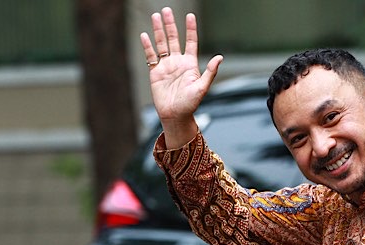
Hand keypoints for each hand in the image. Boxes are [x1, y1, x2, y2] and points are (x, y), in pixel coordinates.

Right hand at [140, 8, 223, 147]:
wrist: (175, 115)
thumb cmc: (190, 104)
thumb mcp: (202, 87)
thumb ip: (210, 72)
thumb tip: (219, 57)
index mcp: (190, 64)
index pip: (190, 42)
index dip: (190, 29)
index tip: (190, 15)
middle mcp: (178, 62)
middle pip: (173, 38)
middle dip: (170, 25)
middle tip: (166, 10)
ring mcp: (166, 66)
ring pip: (161, 44)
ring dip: (158, 31)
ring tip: (155, 16)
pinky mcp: (155, 72)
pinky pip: (151, 56)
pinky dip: (147, 46)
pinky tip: (145, 35)